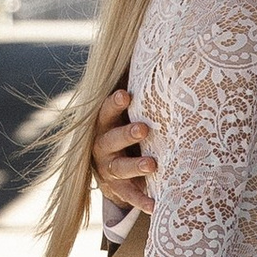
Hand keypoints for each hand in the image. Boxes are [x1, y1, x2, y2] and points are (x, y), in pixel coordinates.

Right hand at [91, 86, 159, 211]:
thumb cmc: (125, 129)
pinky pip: (129, 196)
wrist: (110, 171)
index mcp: (102, 124)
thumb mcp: (123, 114)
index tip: (127, 95)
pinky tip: (156, 205)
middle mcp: (100, 147)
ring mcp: (107, 170)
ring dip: (135, 166)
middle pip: (110, 139)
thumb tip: (154, 51)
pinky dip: (141, 201)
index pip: (105, 112)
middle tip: (143, 129)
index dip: (115, 104)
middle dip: (126, 134)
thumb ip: (133, 91)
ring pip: (119, 168)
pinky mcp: (116, 190)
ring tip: (153, 165)